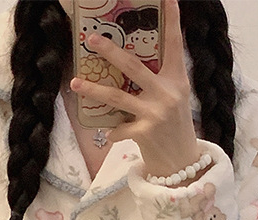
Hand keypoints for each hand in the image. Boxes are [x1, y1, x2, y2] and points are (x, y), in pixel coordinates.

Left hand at [70, 0, 201, 178]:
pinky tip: (108, 132)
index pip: (175, 44)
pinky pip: (118, 128)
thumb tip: (129, 62)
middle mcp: (167, 93)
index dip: (173, 20)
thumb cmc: (174, 124)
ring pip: (117, 97)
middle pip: (134, 67)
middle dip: (110, 51)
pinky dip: (112, 131)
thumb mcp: (174, 96)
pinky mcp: (144, 133)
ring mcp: (155, 113)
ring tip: (75, 82)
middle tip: (90, 39)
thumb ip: (159, 79)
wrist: (182, 161)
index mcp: (176, 79)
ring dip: (93, 90)